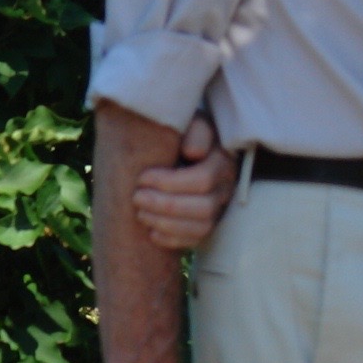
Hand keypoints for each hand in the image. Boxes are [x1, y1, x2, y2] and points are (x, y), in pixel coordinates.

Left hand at [133, 113, 235, 250]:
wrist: (182, 147)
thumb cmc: (182, 133)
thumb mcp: (189, 122)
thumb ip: (194, 131)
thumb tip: (193, 152)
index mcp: (222, 161)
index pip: (203, 180)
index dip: (170, 183)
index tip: (142, 177)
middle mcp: (226, 187)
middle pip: (203, 208)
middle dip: (165, 205)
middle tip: (136, 197)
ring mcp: (220, 208)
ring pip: (201, 228)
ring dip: (166, 224)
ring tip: (140, 213)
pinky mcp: (209, 224)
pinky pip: (196, 241)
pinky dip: (171, 240)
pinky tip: (150, 231)